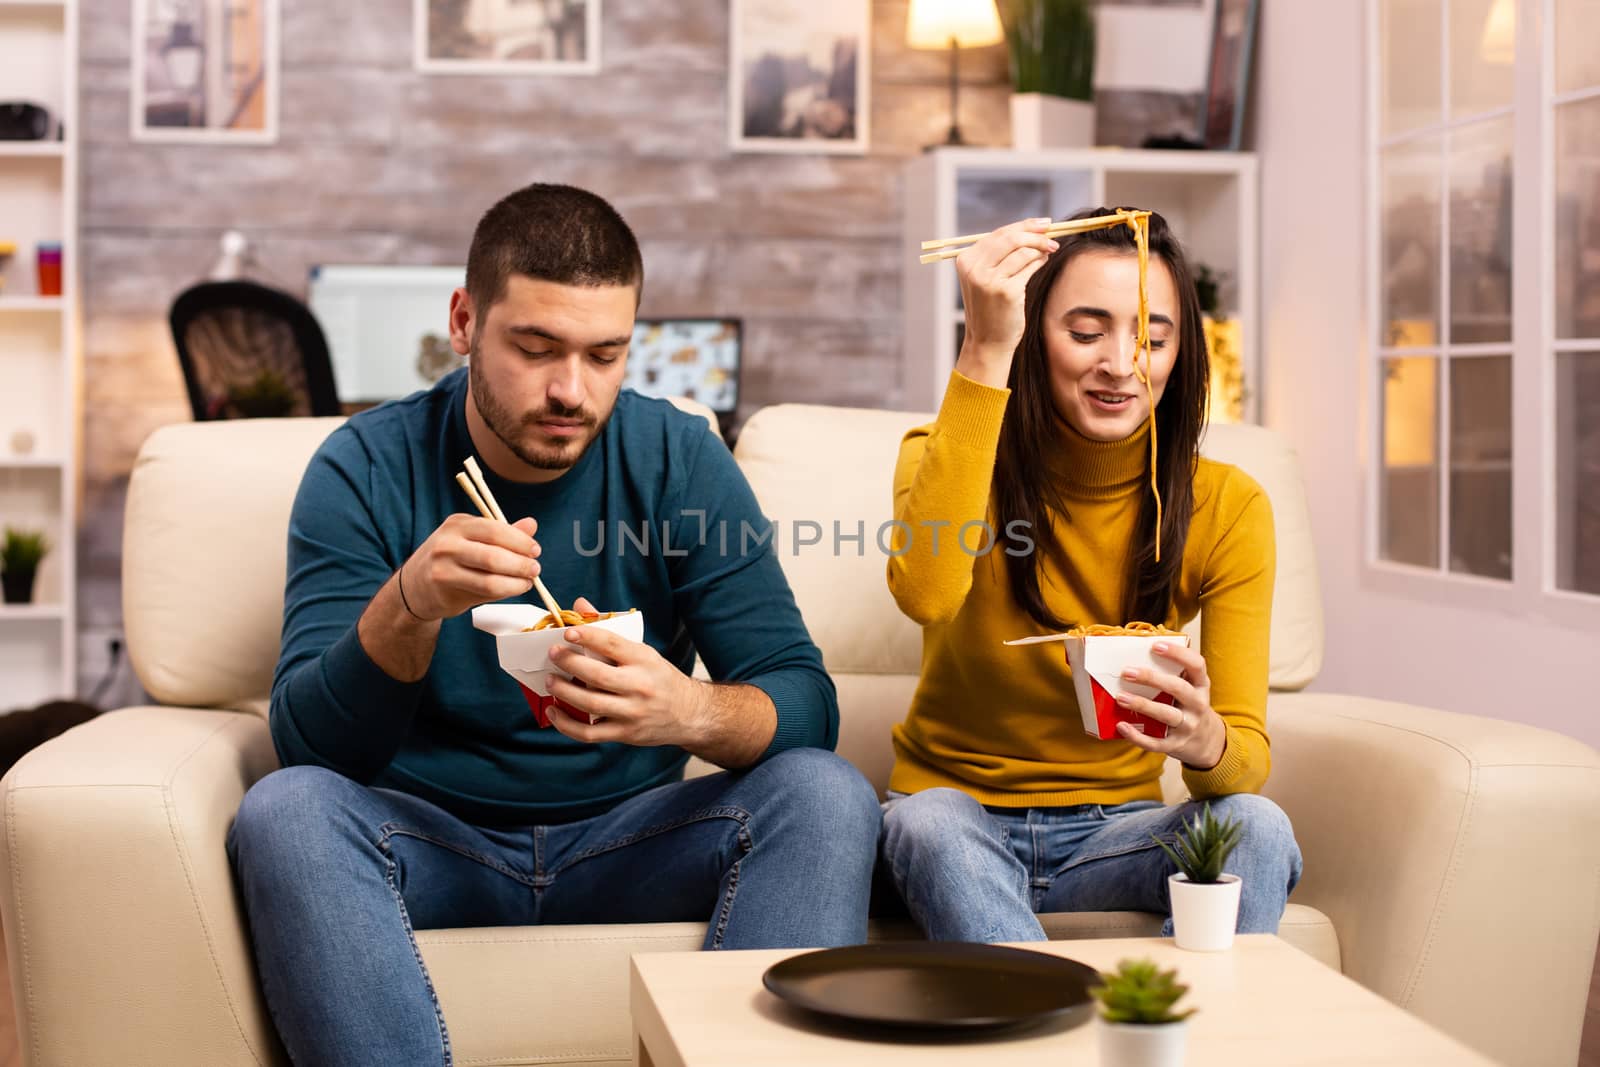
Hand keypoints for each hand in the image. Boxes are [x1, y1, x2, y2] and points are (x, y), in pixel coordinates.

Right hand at [398, 514, 540, 621]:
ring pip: (490, 577)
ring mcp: (443, 565)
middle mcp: (448, 542)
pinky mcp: (444, 587)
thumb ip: (503, 534)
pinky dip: (504, 591)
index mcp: (458, 523)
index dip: (520, 541)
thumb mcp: (474, 541)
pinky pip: (482, 591)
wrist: (414, 586)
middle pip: (494, 554)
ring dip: (516, 581)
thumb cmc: (451, 561)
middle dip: (521, 563)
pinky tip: (513, 589)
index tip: (535, 550)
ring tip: (528, 581)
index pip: (495, 529)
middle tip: (535, 569)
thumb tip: (532, 524)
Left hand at [545, 597, 707, 746]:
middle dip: (569, 663)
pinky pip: (589, 733)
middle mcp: (639, 685)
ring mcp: (632, 712)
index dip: (588, 636)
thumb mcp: (643, 652)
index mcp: (644, 660)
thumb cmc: (659, 678)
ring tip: (550, 681)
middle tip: (553, 655)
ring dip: (564, 692)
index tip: (567, 632)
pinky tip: (554, 711)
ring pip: (590, 704)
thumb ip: (609, 632)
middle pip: (597, 675)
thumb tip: (579, 606)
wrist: (689, 713)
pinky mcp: (625, 733)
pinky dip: (567, 724)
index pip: (612, 644)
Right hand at [952, 217, 1058, 386]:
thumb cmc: (990, 308)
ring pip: (1022, 251)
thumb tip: (1032, 228)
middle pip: (1011, 238)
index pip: (998, 233)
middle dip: (1035, 233)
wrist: (988, 342)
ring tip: (1048, 251)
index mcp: (966, 260)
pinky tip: (1043, 261)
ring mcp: (989, 280)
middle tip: (1052, 235)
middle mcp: (974, 268)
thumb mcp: (985, 278)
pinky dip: (1039, 261)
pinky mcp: (1006, 291)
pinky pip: (1029, 267)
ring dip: (1040, 248)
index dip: (1024, 225)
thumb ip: (999, 254)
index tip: (1044, 223)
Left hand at [1113, 641, 1226, 769]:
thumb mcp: (1191, 688)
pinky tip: (1122, 726)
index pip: (1196, 665)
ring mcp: (1188, 726)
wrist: (1208, 742)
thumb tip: (1138, 654)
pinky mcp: (1176, 744)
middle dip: (1152, 678)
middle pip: (1178, 688)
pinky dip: (1138, 736)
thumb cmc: (1189, 706)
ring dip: (1142, 705)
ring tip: (1120, 698)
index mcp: (1201, 686)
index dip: (1178, 654)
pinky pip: (1157, 742)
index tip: (1156, 645)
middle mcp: (1198, 705)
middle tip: (1127, 672)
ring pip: (1166, 714)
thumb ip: (1174, 674)